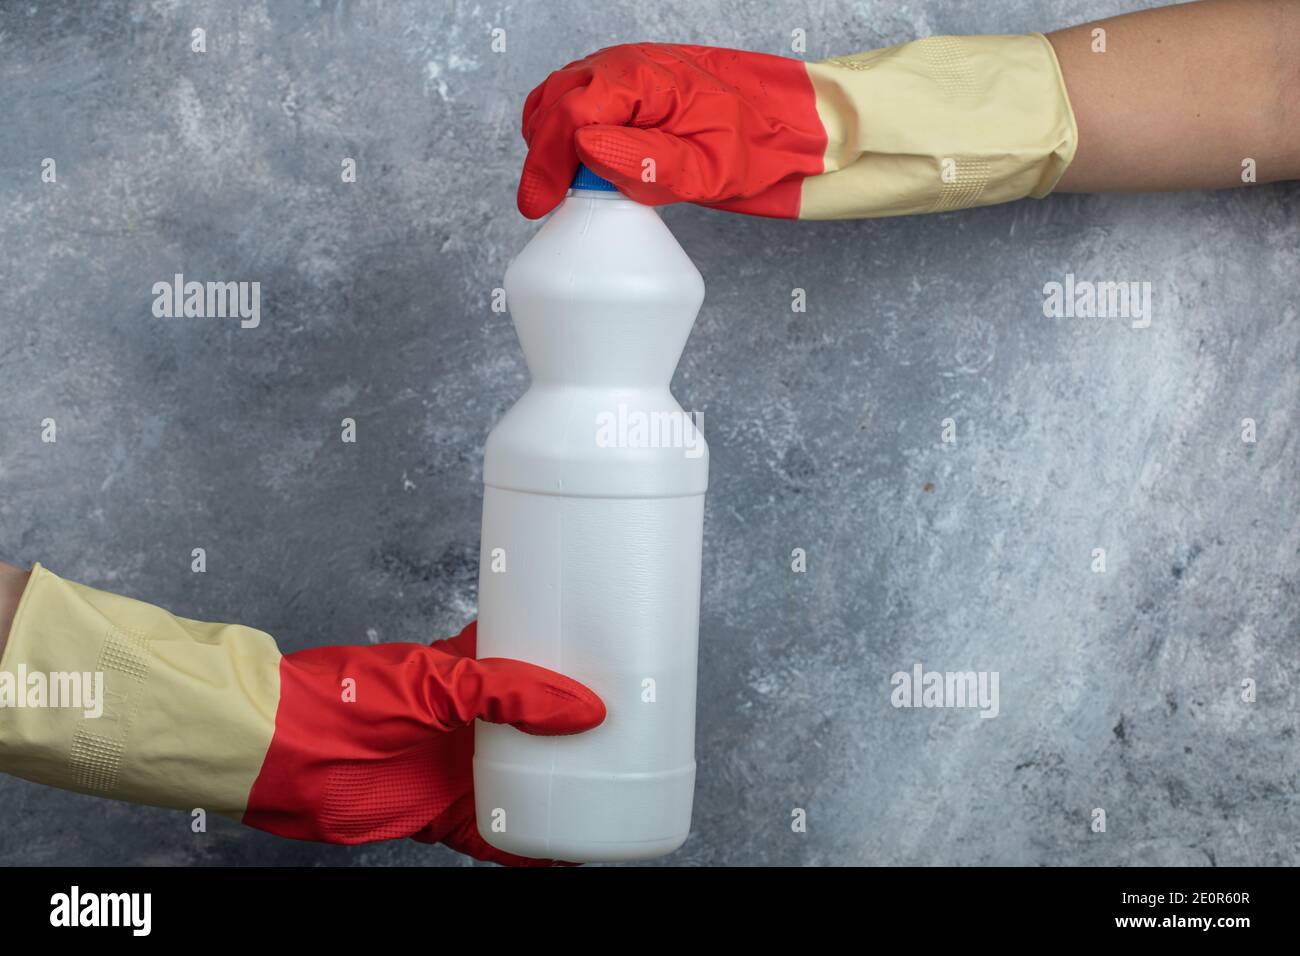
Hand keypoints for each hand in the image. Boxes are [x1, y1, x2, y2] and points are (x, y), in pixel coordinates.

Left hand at [240, 621, 604, 864]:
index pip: (534, 658)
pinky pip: (502, 836)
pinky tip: (569, 849)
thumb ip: (510, 692)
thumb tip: (586, 709)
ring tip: (619, 787)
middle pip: (541, 726)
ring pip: (530, 780)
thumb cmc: (346, 698)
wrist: (285, 754)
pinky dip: (535, 847)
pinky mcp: (448, 815)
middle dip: (583, 729)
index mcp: (469, 670)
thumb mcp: (438, 680)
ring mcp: (462, 767)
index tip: (622, 660)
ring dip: (568, 786)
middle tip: (638, 729)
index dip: (574, 660)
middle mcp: (472, 720)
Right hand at [517, 43, 825, 218]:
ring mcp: (618, 71)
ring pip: (555, 100)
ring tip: (564, 189)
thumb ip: (648, 163)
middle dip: (544, 157)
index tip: (537, 205)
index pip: (571, 111)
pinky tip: (575, 167)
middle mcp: (624, 64)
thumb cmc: (749, 146)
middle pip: (554, 103)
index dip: (547, 161)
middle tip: (547, 205)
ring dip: (549, 144)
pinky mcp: (618, 86)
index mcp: (645, 79)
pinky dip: (561, 133)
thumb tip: (586, 149)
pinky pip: (571, 102)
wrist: (777, 124)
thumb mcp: (708, 169)